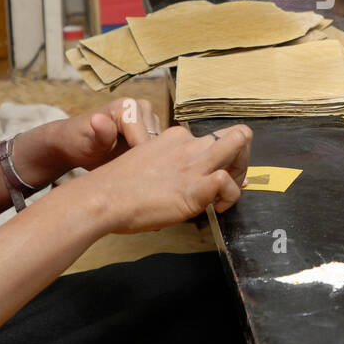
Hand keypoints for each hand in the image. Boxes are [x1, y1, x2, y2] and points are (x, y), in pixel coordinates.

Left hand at [44, 97, 162, 172]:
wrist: (75, 143)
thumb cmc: (78, 143)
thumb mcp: (87, 144)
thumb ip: (100, 134)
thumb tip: (98, 119)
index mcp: (128, 107)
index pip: (145, 140)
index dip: (140, 163)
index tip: (131, 181)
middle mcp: (142, 107)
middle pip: (156, 144)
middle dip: (146, 161)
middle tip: (131, 180)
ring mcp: (149, 117)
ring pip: (160, 147)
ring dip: (149, 161)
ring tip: (131, 174)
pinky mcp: (152, 129)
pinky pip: (159, 148)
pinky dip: (150, 159)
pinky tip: (136, 170)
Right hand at [90, 124, 252, 233]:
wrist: (101, 198)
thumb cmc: (118, 189)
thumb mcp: (147, 165)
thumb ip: (168, 168)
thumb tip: (181, 185)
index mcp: (175, 136)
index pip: (212, 139)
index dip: (221, 159)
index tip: (214, 178)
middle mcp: (187, 144)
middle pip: (237, 135)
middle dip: (242, 158)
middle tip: (231, 183)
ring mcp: (192, 163)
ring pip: (239, 142)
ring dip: (242, 169)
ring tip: (228, 193)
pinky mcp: (193, 186)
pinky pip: (227, 181)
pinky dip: (231, 196)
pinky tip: (218, 209)